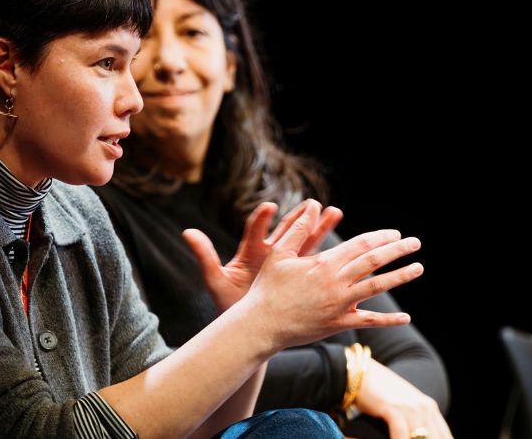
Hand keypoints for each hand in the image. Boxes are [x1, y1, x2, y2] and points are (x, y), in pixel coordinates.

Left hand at [185, 201, 343, 312]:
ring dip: (320, 229)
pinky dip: (327, 255)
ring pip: (305, 243)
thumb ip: (204, 256)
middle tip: (315, 203)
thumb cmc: (228, 304)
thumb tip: (187, 230)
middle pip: (286, 231)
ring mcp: (285, 266)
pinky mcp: (296, 278)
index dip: (262, 219)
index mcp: (250, 252)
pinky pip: (313, 263)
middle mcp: (270, 255)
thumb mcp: (216, 281)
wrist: (245, 327)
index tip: (269, 208)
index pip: (256, 230)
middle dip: (301, 217)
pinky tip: (344, 247)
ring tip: (335, 212)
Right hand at [236, 200, 421, 348]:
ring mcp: (339, 304)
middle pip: (374, 262)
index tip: (395, 234)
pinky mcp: (338, 324)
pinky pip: (369, 321)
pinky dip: (389, 320)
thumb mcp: (279, 254)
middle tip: (415, 243)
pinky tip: (406, 317)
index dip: (381, 237)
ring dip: (400, 276)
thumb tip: (312, 206)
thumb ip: (297, 230)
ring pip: (377, 288)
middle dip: (398, 250)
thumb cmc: (267, 289)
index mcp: (324, 263)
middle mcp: (336, 282)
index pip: (361, 245)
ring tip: (418, 268)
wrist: (261, 325)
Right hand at [354, 359, 452, 438]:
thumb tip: (417, 436)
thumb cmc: (377, 394)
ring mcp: (411, 408)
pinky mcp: (395, 409)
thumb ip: (413, 423)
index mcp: (430, 409)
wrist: (359, 372)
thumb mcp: (402, 408)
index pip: (445, 438)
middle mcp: (425, 408)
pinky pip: (401, 437)